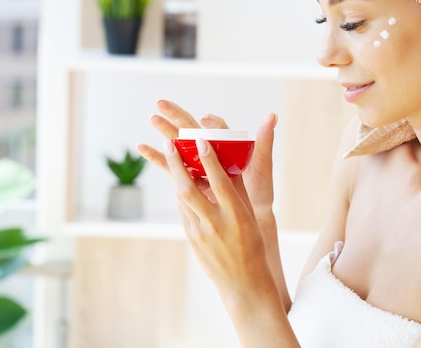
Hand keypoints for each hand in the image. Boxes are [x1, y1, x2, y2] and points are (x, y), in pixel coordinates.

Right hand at [137, 99, 277, 218]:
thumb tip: (272, 116)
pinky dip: (158, 157)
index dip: (211, 122)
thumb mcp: (262, 167)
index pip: (219, 128)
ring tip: (152, 118)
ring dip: (166, 131)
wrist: (249, 216)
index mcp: (230, 144)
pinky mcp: (192, 177)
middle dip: (178, 116)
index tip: (204, 119)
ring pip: (180, 144)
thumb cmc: (259, 191)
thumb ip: (264, 142)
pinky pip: (173, 166)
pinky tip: (142, 147)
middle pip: (193, 129)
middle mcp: (214, 150)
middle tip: (161, 103)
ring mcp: (201, 163)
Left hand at [162, 137, 271, 295]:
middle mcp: (216, 223)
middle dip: (177, 164)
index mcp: (236, 215)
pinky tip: (180, 180)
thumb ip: (236, 190)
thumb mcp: (249, 215)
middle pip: (190, 189)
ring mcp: (200, 232)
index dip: (209, 160)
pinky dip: (181, 193)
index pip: (219, 182)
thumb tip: (228, 161)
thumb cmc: (251, 243)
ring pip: (182, 198)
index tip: (200, 140)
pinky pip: (183, 210)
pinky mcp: (191, 238)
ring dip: (175, 175)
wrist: (242, 281)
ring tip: (170, 154)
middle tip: (168, 143)